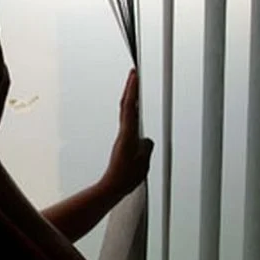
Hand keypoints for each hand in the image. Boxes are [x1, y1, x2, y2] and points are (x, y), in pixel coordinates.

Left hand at [100, 70, 153, 196]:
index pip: (129, 107)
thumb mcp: (143, 162)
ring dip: (130, 97)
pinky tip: (137, 110)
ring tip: (136, 85)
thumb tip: (147, 140)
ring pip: (125, 112)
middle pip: (125, 105)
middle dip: (130, 87)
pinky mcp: (123, 142)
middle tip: (134, 73)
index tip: (134, 75)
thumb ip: (146, 148)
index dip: (132, 90)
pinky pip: (128, 121)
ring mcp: (122, 137)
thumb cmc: (125, 177)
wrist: (112, 186)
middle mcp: (123, 133)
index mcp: (127, 135)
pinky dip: (132, 110)